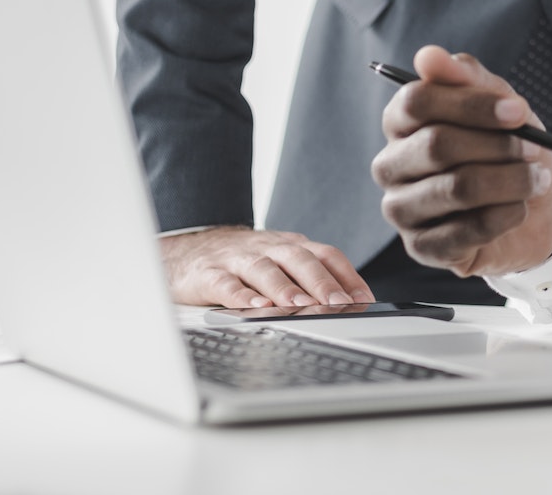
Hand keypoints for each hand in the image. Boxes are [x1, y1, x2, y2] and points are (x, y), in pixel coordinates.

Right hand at [160, 227, 372, 308]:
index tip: (363, 298)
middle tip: (337, 302)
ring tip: (300, 305)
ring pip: (264, 270)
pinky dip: (240, 295)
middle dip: (321, 282)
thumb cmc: (244, 261)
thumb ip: (310, 276)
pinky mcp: (209, 274)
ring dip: (284, 287)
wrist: (187, 251)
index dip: (347, 275)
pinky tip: (253, 306)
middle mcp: (268, 248)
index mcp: (290, 245)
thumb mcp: (280, 261)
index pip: (325, 254)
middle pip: (299, 259)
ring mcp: (238, 260)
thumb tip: (350, 302)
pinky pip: (226, 284)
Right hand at [371, 44, 551, 277]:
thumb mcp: (499, 104)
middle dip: (498, 145)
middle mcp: (391, 165)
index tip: (518, 111)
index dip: (472, 104)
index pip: (417, 101)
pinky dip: (505, 216)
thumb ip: (466, 77)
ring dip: (510, 181)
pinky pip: (465, 231)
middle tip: (536, 149)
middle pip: (438, 145)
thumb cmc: (509, 146)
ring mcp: (402, 210)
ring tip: (537, 178)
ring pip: (457, 188)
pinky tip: (519, 209)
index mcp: (401, 123)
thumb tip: (428, 56)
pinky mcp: (422, 248)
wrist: (538, 206)